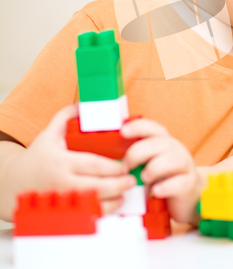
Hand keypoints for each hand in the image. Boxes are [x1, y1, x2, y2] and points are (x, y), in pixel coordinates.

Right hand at [4, 104, 135, 217]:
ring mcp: (60, 201)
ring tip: (125, 194)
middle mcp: (61, 183)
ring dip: (111, 202)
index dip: (110, 167)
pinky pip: (83, 216)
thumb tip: (87, 103)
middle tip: (131, 180)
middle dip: (116, 185)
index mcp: (60, 161)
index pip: (90, 164)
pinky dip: (100, 213)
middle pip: (93, 187)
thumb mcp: (50, 133)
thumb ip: (68, 116)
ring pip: (90, 205)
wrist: (13, 182)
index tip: (124, 166)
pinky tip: (112, 205)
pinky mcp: (59, 213)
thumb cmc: (37, 156)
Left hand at [120, 118, 201, 224]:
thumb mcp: (149, 163)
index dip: (137, 127)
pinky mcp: (189, 183)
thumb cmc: (162, 178)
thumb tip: (110, 160)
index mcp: (163, 141)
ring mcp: (184, 165)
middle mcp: (175, 149)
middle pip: (156, 143)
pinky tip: (155, 192)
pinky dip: (164, 187)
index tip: (123, 132)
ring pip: (170, 159)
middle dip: (137, 154)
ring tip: (143, 179)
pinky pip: (178, 182)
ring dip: (152, 169)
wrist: (188, 196)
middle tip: (126, 167)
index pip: (151, 128)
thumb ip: (136, 158)